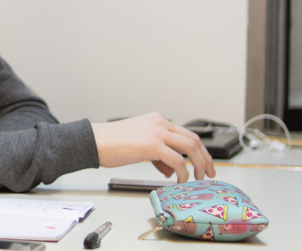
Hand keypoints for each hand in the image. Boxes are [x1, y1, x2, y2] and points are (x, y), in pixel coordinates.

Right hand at [91, 112, 215, 182]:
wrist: (93, 141)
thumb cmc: (109, 143)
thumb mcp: (137, 144)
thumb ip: (157, 154)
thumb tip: (170, 168)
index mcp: (156, 120)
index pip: (186, 134)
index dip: (199, 151)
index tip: (204, 163)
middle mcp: (159, 123)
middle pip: (193, 139)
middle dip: (205, 158)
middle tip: (209, 173)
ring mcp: (156, 132)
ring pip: (190, 147)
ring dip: (198, 165)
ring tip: (197, 179)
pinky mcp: (151, 144)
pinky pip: (177, 161)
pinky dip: (183, 173)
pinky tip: (179, 181)